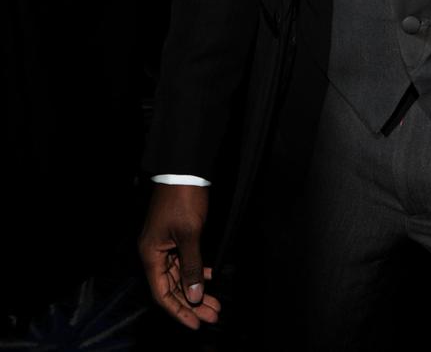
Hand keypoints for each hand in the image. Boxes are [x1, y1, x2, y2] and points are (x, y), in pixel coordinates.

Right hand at [139, 183, 220, 328]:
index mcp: (152, 254)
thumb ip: (192, 266)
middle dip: (193, 303)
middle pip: (173, 287)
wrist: (185, 170)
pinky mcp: (175, 235)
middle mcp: (155, 252)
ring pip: (180, 275)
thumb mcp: (190, 235)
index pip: (163, 293)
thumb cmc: (184, 199)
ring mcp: (164, 243)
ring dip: (197, 288)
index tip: (196, 324)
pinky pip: (184, 260)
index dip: (179, 311)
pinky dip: (196, 270)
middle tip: (214, 315)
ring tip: (215, 303)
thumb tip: (193, 295)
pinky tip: (209, 277)